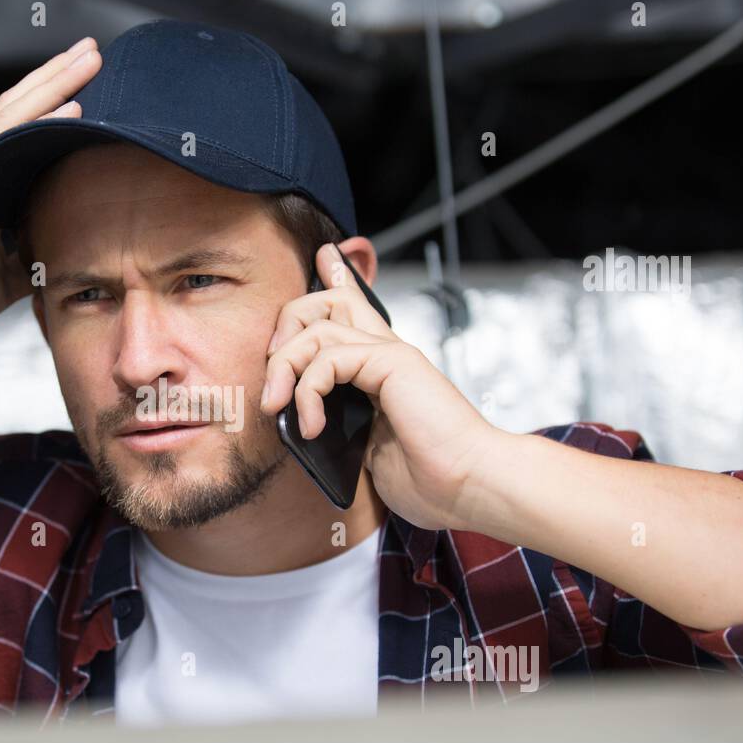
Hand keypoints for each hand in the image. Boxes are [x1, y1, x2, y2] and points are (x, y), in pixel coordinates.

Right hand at [0, 36, 102, 352]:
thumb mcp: (8, 273)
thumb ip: (32, 254)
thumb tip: (63, 253)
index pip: (24, 131)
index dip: (53, 103)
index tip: (91, 85)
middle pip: (21, 109)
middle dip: (59, 77)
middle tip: (94, 52)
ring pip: (15, 113)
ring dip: (53, 82)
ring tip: (87, 58)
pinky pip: (2, 142)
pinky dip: (36, 120)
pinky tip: (69, 107)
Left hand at [259, 243, 503, 530]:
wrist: (469, 486)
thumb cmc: (428, 479)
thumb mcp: (366, 450)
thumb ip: (339, 427)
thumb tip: (303, 426)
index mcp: (384, 369)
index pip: (354, 308)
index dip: (336, 279)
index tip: (325, 256)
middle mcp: (387, 351)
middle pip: (325, 302)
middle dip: (284, 329)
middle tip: (273, 382)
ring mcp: (390, 353)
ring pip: (316, 326)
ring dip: (283, 367)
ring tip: (278, 409)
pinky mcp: (392, 362)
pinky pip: (328, 356)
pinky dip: (308, 392)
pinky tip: (313, 426)